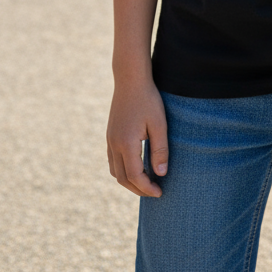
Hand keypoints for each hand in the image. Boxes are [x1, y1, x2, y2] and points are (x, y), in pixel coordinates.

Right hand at [107, 77, 167, 197]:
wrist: (130, 79)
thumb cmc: (148, 99)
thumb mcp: (159, 123)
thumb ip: (160, 149)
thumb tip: (161, 174)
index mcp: (126, 143)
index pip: (135, 176)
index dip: (147, 188)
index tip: (160, 192)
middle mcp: (114, 144)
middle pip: (123, 178)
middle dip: (138, 189)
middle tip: (154, 192)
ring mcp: (109, 140)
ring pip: (115, 171)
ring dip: (129, 182)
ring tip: (146, 183)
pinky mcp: (110, 135)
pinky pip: (112, 161)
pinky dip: (122, 171)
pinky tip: (135, 168)